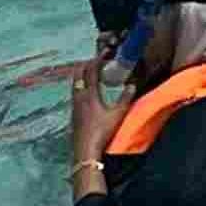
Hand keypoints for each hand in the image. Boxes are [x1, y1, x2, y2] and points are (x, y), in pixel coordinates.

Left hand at [67, 44, 121, 181]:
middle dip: (85, 65)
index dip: (97, 61)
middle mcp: (79, 97)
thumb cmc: (102, 132)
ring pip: (75, 85)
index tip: (103, 54)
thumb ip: (125, 98)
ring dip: (81, 76)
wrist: (85, 151)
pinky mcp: (73, 115)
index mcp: (89, 94)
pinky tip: (85, 95)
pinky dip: (80, 87)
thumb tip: (132, 84)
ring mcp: (74, 107)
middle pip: (78, 75)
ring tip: (88, 74)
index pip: (91, 71)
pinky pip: (74, 94)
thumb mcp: (118, 114)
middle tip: (94, 61)